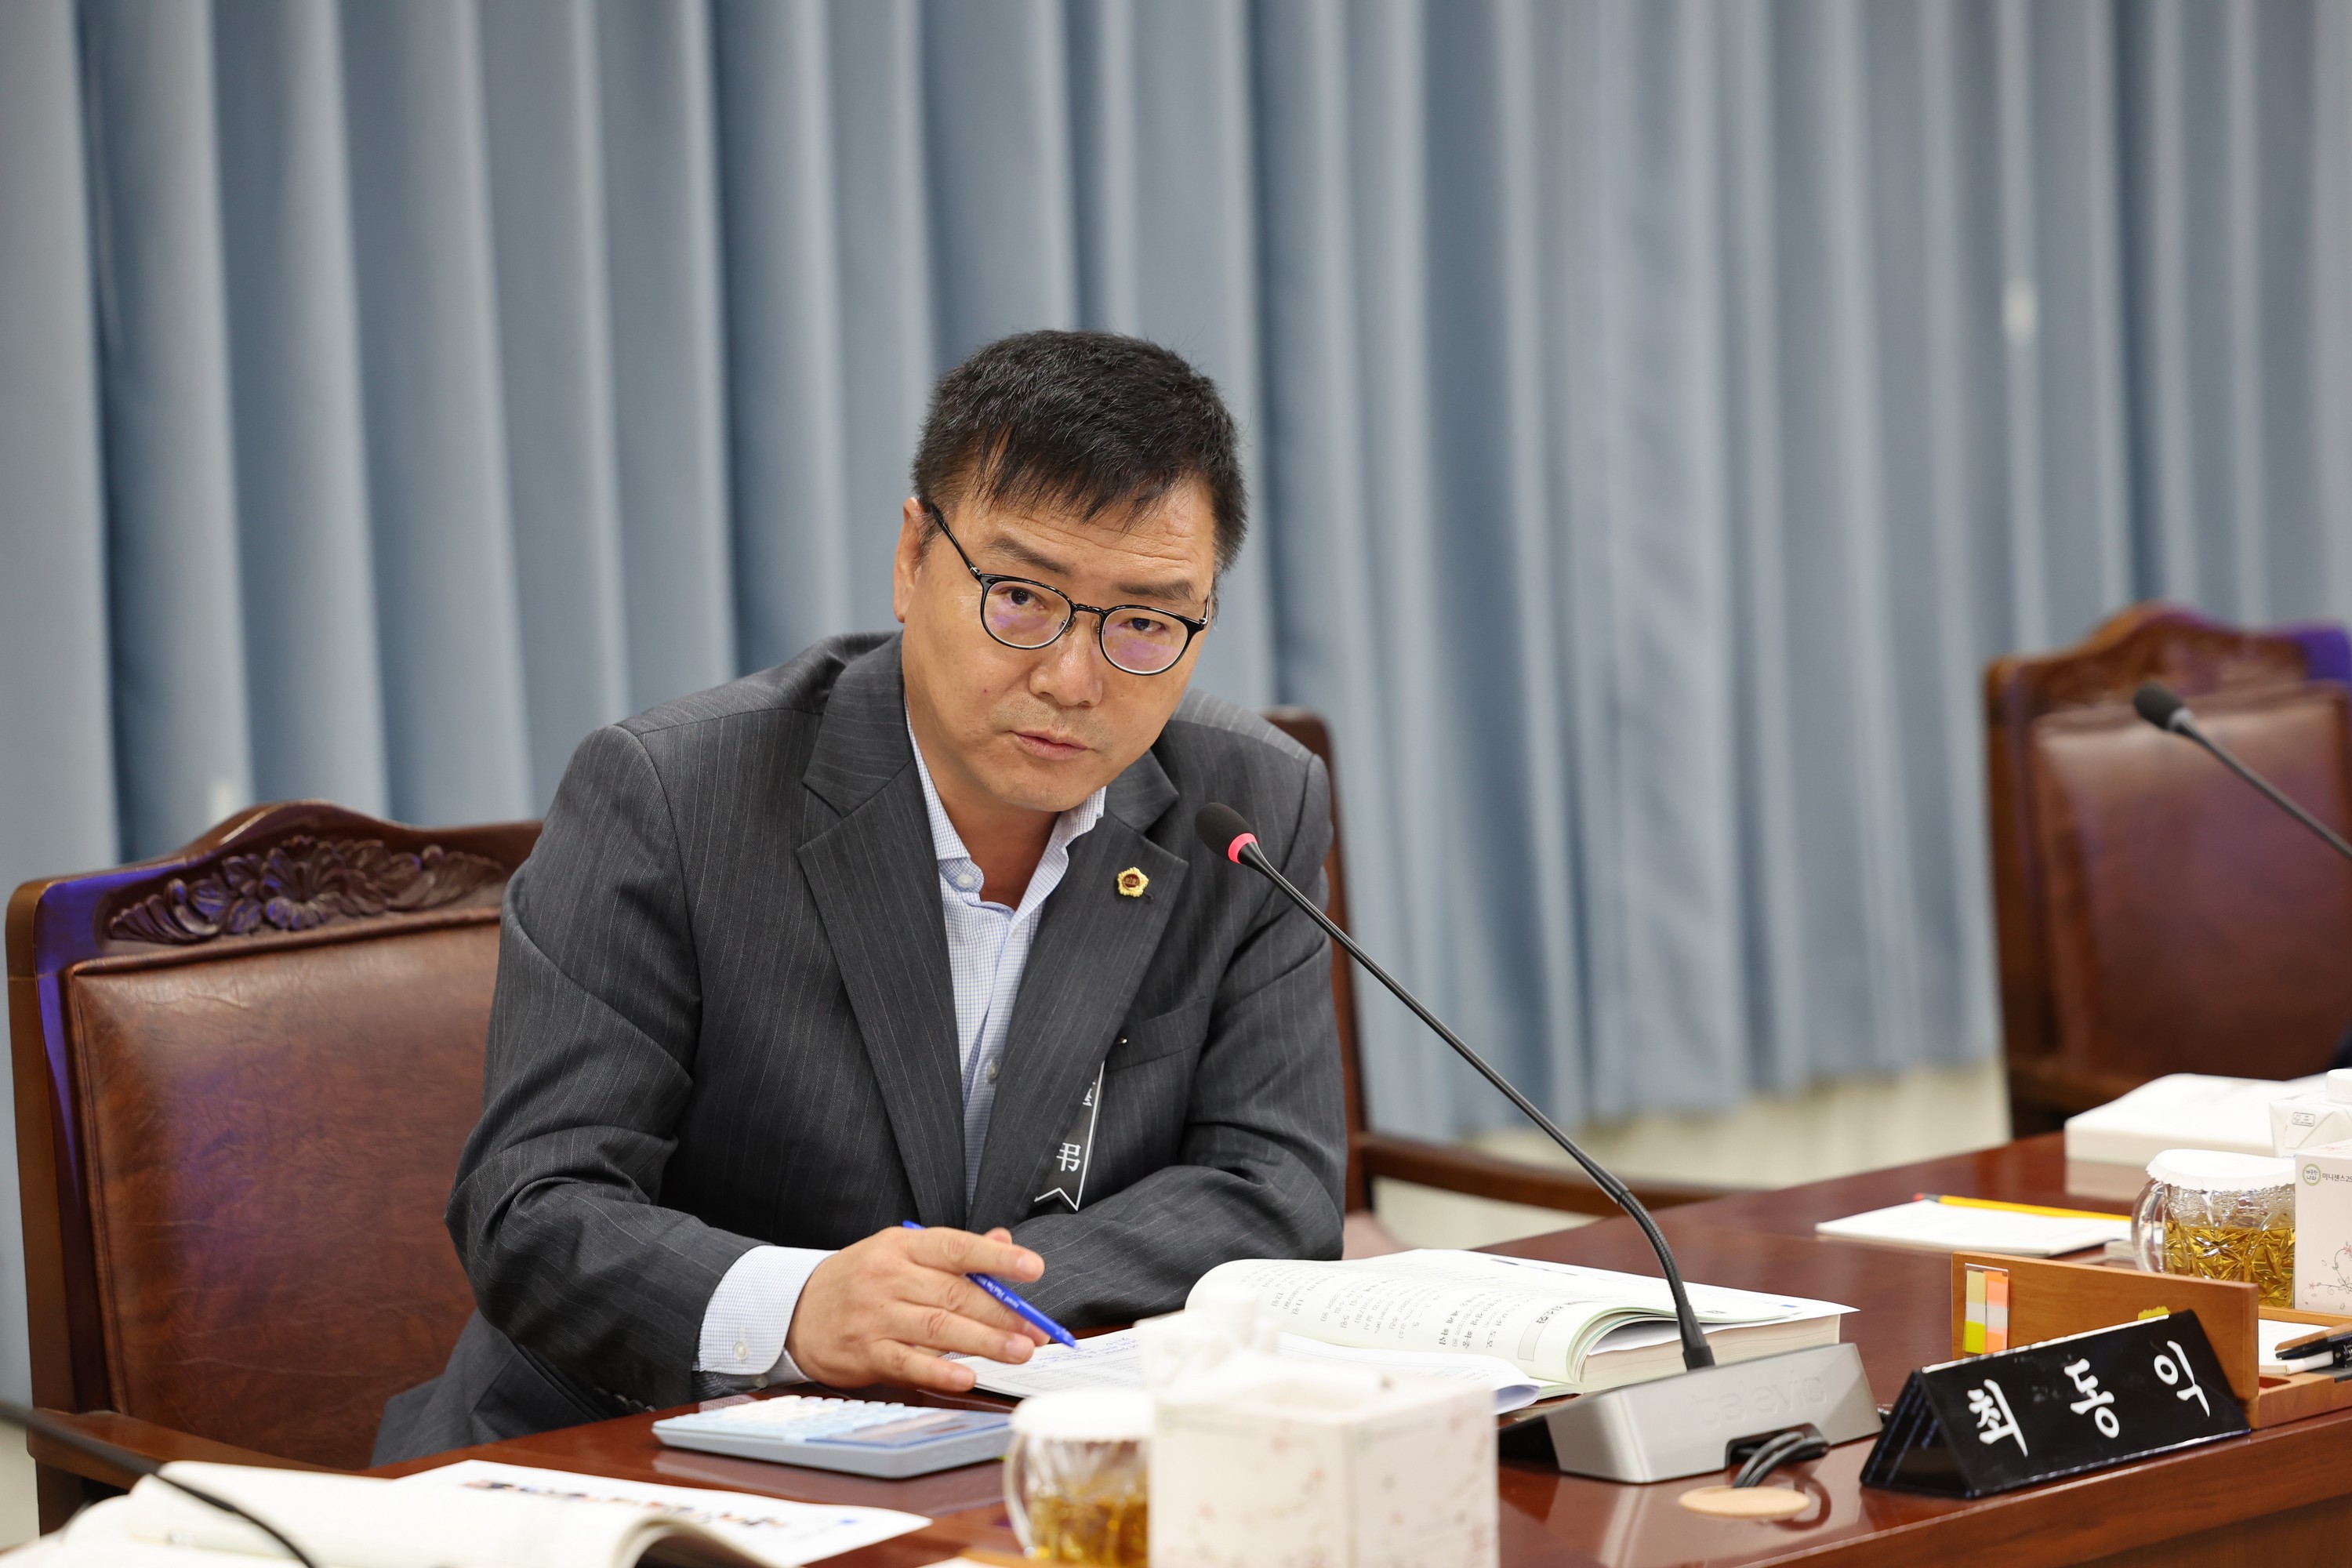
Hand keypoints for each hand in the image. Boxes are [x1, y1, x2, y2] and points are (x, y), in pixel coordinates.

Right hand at [784, 1224, 1049, 1393]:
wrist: (796, 1309)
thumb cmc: (861, 1280)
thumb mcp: (901, 1253)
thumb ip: (954, 1252)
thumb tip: (1003, 1240)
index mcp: (904, 1247)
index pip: (957, 1247)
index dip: (997, 1257)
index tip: (1032, 1268)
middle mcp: (890, 1277)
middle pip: (955, 1293)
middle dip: (1003, 1314)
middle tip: (1037, 1331)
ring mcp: (876, 1315)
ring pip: (938, 1327)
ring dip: (985, 1342)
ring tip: (1020, 1352)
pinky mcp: (865, 1351)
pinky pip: (907, 1361)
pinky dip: (939, 1369)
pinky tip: (968, 1376)